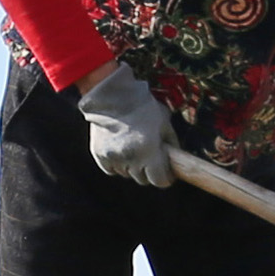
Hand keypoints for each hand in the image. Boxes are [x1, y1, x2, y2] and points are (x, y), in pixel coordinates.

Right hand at [72, 62, 175, 186]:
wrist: (111, 95)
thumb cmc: (142, 106)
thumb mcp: (164, 122)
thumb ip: (171, 143)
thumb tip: (175, 159)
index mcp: (150, 151)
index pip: (160, 180)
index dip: (165, 177)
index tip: (166, 172)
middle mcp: (131, 158)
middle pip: (143, 179)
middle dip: (148, 171)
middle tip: (150, 156)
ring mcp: (113, 158)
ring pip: (127, 174)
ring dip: (132, 167)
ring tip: (133, 148)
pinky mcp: (99, 155)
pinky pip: (111, 169)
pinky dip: (117, 164)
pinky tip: (120, 149)